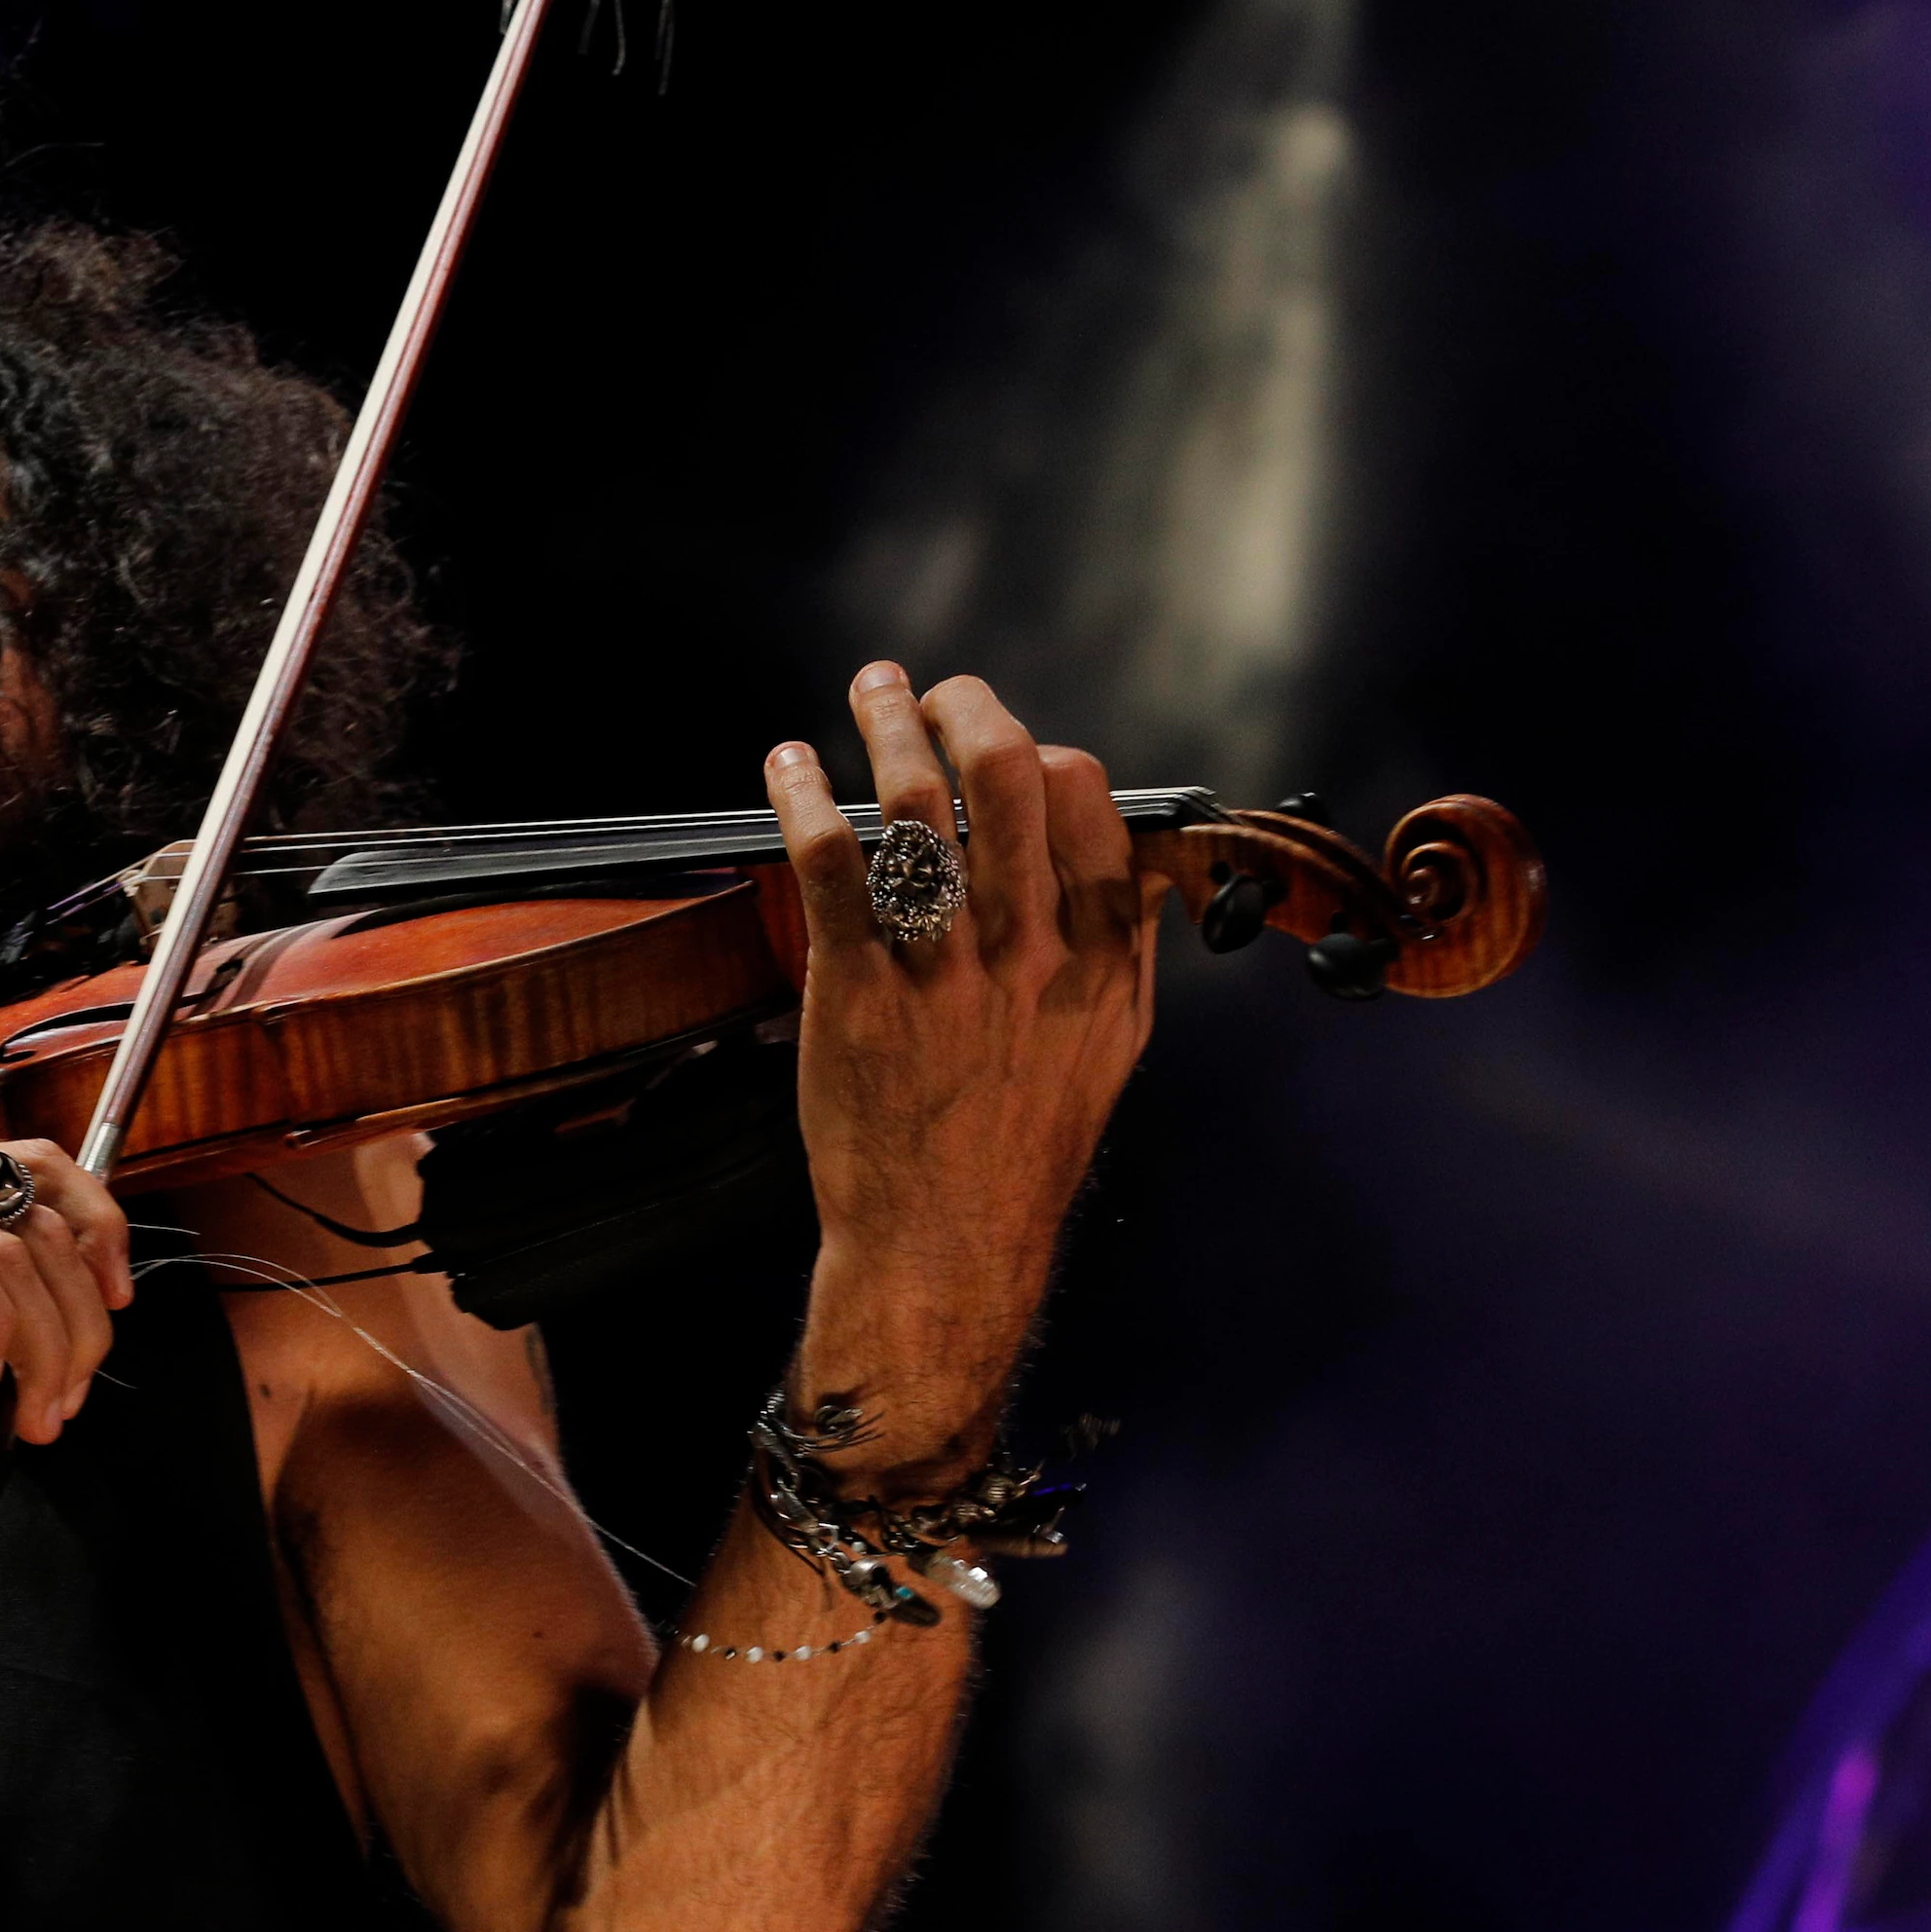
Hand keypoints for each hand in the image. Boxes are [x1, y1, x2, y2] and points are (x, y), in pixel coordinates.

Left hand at [759, 667, 1160, 1438]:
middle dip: (970, 707)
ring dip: (888, 724)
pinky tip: (789, 764)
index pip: (1088, 806)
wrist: (945, 1244)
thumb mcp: (1111, 1045)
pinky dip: (806, 797)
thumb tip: (1141, 856)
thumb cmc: (1021, 1140)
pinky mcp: (858, 995)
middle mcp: (1029, 956)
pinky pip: (833, 866)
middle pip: (1011, 780)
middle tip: (936, 689)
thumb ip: (1127, 944)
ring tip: (872, 687)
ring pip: (919, 807)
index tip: (1005, 742)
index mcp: (1099, 960)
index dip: (1045, 752)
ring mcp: (942, 974)